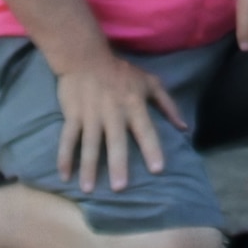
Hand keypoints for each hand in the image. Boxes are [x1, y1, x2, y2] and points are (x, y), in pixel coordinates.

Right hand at [50, 48, 182, 193]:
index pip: (145, 130)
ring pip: (90, 145)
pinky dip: (64, 158)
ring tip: (88, 189)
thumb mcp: (150, 82)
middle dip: (118, 165)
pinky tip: (64, 176)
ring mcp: (91, 116)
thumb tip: (184, 127)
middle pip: (116, 142)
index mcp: (134, 105)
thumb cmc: (121, 72)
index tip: (157, 169)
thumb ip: (168, 105)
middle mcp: (113, 113)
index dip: (152, 149)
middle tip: (119, 188)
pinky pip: (68, 139)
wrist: (85, 57)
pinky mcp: (73, 116)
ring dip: (88, 167)